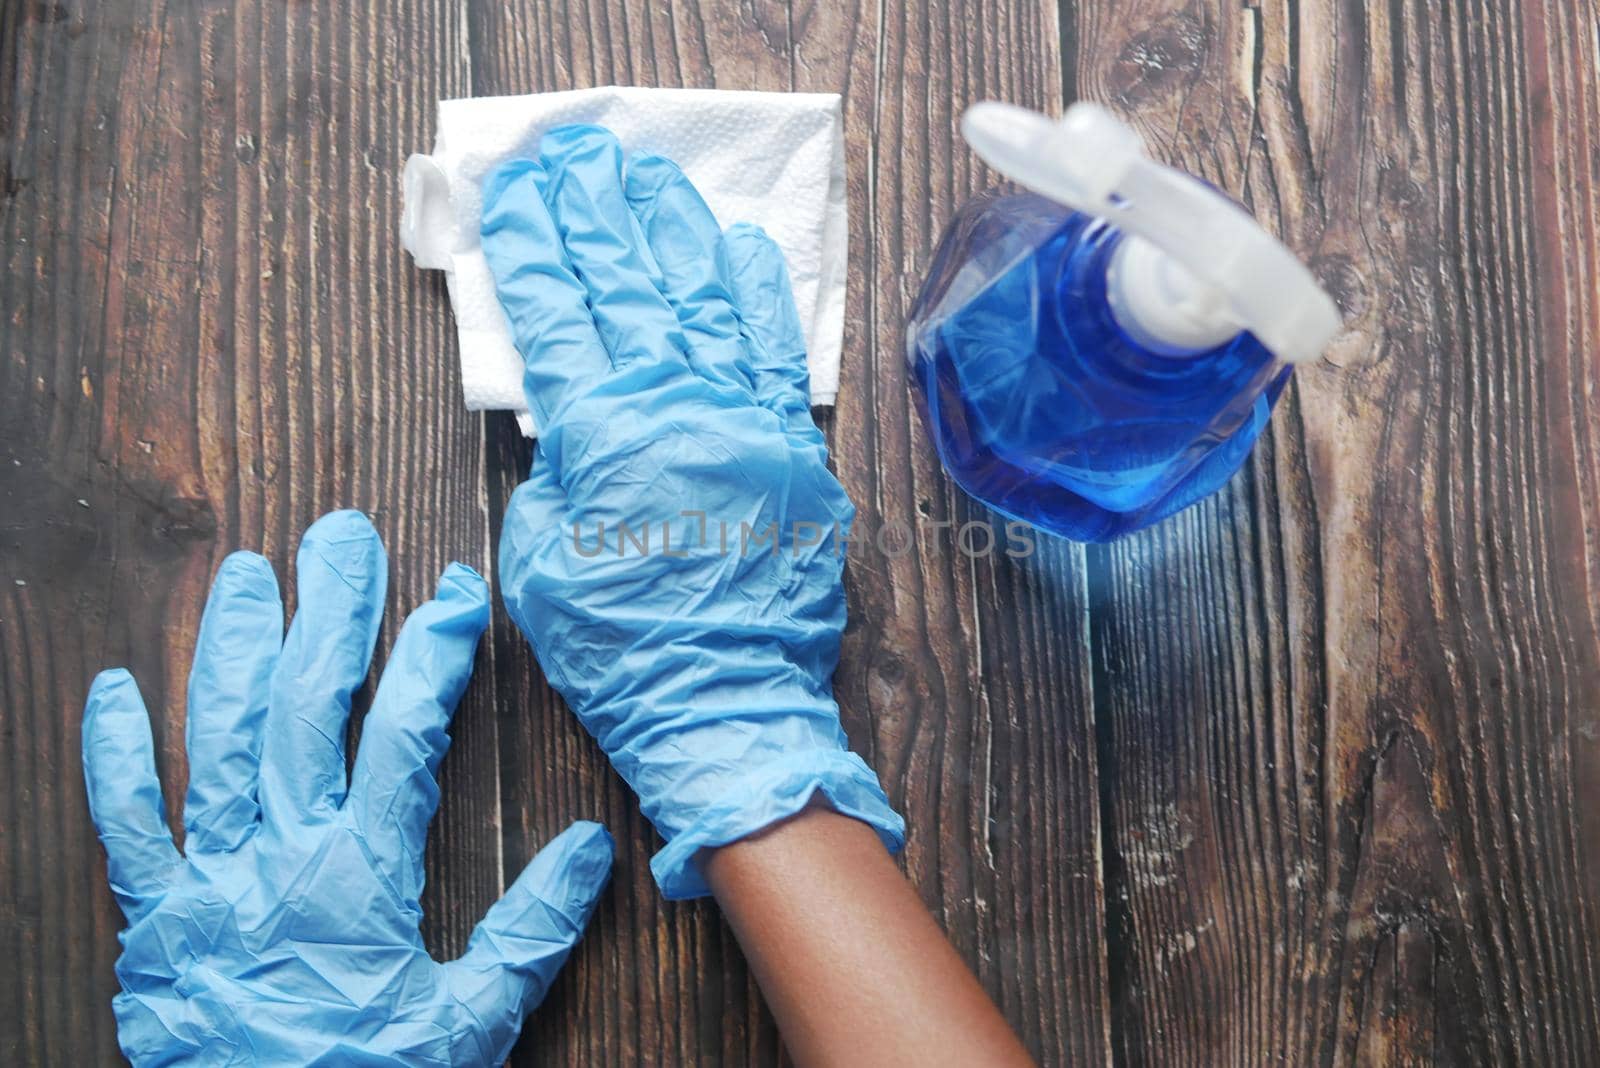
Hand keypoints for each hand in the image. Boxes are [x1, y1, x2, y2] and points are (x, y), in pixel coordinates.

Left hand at [82, 511, 612, 1065]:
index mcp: (360, 875)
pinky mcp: (153, 915)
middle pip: (303, 710)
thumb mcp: (470, 1024)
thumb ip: (530, 932)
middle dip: (329, 616)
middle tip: (342, 539)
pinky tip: (112, 690)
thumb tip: (592, 849)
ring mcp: (207, 879)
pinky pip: (123, 825)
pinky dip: (113, 758)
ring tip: (244, 576)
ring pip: (216, 741)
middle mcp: (280, 855)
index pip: (403, 737)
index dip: (432, 658)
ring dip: (230, 651)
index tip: (455, 596)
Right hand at [482, 125, 903, 898]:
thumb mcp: (541, 563)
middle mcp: (678, 407)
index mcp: (603, 433)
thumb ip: (553, 476)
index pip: (554, 315)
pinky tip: (741, 246)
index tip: (512, 191)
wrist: (727, 703)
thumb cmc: (622, 647)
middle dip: (594, 215)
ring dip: (672, 233)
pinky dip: (758, 297)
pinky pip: (776, 354)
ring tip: (649, 178)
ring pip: (702, 302)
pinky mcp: (793, 447)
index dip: (529, 247)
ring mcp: (744, 420)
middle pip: (627, 288)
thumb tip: (573, 429)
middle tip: (575, 154)